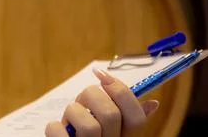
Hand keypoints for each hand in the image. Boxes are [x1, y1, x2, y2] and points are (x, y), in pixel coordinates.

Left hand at [45, 68, 159, 136]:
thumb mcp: (109, 131)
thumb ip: (125, 119)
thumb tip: (152, 103)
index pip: (137, 117)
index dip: (121, 92)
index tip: (101, 75)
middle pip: (110, 115)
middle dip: (91, 96)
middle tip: (82, 100)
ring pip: (87, 125)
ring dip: (72, 112)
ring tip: (70, 119)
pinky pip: (57, 130)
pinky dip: (55, 126)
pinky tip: (60, 131)